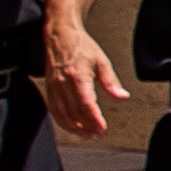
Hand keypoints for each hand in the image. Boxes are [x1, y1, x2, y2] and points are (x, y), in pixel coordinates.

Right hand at [37, 14, 125, 137]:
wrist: (60, 35)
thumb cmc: (81, 46)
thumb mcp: (102, 61)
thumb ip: (111, 82)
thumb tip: (122, 96)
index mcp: (77, 76)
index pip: (85, 103)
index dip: (94, 119)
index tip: (102, 129)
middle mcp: (62, 83)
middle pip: (73, 112)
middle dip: (86, 126)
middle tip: (97, 134)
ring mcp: (53, 86)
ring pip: (61, 113)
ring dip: (73, 127)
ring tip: (86, 134)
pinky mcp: (48, 88)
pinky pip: (53, 109)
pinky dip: (62, 120)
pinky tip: (71, 126)